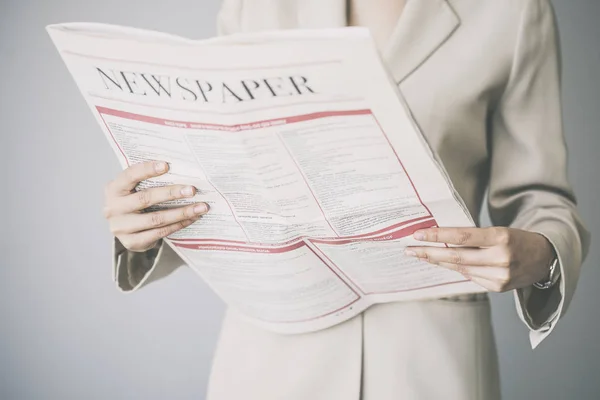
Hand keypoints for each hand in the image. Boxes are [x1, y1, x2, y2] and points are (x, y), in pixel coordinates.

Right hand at [103, 160, 208, 251]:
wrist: (124, 229)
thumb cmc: (133, 201)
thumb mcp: (133, 189)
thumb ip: (147, 180)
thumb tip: (180, 170)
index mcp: (114, 189)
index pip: (129, 175)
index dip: (147, 170)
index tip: (166, 166)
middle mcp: (113, 208)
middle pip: (146, 198)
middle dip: (171, 193)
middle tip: (192, 190)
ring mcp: (121, 227)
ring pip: (157, 219)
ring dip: (182, 212)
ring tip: (200, 207)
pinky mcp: (132, 242)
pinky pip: (160, 232)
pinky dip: (179, 224)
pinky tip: (192, 218)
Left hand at [405, 227, 555, 291]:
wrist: (545, 259)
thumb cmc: (516, 240)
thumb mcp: (499, 231)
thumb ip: (473, 237)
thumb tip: (440, 239)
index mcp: (501, 238)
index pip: (463, 236)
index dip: (438, 236)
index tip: (418, 234)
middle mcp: (501, 258)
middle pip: (456, 256)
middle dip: (429, 253)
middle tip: (409, 249)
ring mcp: (500, 276)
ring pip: (459, 268)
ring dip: (437, 261)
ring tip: (420, 255)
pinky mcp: (498, 287)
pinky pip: (469, 277)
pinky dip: (454, 269)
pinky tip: (441, 263)